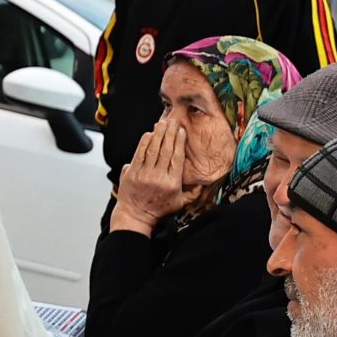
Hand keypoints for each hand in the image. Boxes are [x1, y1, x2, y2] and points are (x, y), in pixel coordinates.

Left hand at [113, 119, 188, 233]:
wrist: (135, 215)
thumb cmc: (158, 209)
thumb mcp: (180, 203)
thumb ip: (193, 193)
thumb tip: (204, 184)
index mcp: (172, 182)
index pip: (177, 158)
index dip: (179, 142)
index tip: (181, 131)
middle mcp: (159, 176)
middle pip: (166, 150)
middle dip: (169, 134)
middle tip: (172, 121)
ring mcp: (144, 174)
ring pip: (153, 150)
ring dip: (157, 134)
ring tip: (162, 123)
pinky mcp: (132, 172)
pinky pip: (139, 154)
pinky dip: (144, 143)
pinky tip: (148, 134)